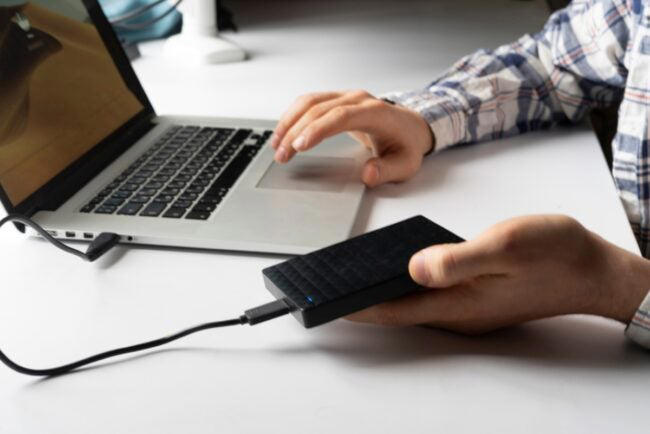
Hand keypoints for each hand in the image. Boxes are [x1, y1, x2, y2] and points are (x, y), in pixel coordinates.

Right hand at [271, 90, 433, 186]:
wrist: (410, 126)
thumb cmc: (406, 145)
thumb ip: (387, 171)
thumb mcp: (405, 165)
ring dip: (289, 122)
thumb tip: (368, 174)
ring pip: (309, 102)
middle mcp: (357, 99)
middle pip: (319, 109)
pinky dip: (292, 116)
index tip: (300, 146)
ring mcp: (345, 96)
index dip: (318, 129)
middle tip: (282, 155)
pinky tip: (283, 132)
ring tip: (276, 145)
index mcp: (375, 112)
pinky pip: (309, 102)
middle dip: (295, 132)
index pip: (341, 116)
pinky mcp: (336, 100)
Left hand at [348, 215, 649, 333]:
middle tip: (327, 284)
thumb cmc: (555, 253)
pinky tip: (396, 267)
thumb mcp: (507, 246)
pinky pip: (429, 294)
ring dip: (381, 291)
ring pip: (412, 302)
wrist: (593, 268)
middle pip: (397, 310)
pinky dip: (405, 284)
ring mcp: (467, 306)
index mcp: (459, 303)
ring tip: (350, 273)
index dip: (356, 307)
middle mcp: (458, 311)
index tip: (323, 301)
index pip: (394, 310)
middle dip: (360, 300)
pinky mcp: (474, 296)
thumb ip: (458, 259)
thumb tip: (413, 267)